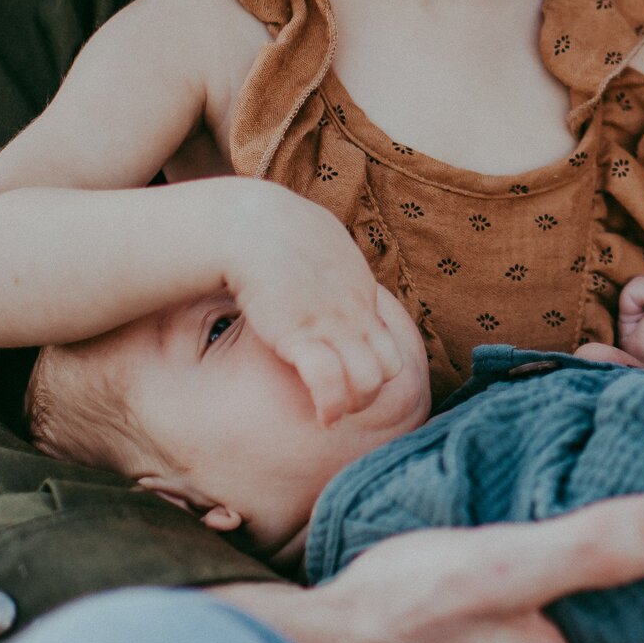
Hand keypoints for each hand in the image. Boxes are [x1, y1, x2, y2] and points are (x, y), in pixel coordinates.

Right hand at [222, 184, 406, 422]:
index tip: (348, 373)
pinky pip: (330, 384)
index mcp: (359, 290)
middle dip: (372, 390)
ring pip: (369, 381)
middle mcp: (356, 310)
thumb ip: (326, 261)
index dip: (374, 363)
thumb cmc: (273, 227)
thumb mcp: (316, 241)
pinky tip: (322, 418)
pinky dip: (331, 407)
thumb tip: (319, 264)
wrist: (252, 224)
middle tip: (346, 401)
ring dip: (354, 403)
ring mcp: (333, 325)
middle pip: (390, 366)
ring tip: (335, 412)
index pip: (391, 339)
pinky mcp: (302, 336)